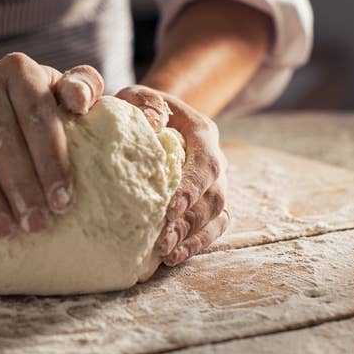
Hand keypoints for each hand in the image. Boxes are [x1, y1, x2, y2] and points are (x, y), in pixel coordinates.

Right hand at [0, 53, 103, 238]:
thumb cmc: (30, 106)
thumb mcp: (58, 92)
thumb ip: (82, 87)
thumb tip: (79, 100)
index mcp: (18, 69)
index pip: (37, 114)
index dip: (51, 160)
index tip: (62, 203)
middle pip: (0, 134)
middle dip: (21, 184)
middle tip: (36, 225)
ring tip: (2, 229)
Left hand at [116, 85, 228, 265]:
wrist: (154, 117)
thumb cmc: (141, 109)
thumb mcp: (138, 96)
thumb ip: (145, 104)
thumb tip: (151, 122)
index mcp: (201, 133)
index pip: (205, 163)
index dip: (192, 188)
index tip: (171, 207)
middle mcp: (215, 160)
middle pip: (213, 195)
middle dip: (190, 221)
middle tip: (163, 240)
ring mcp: (214, 184)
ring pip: (216, 216)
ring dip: (192, 237)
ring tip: (166, 254)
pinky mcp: (207, 203)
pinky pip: (212, 228)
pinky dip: (195, 244)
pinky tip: (172, 258)